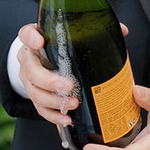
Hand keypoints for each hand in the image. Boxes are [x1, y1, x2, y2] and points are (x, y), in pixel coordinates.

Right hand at [15, 19, 130, 131]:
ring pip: (35, 92)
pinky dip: (52, 115)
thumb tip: (122, 30)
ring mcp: (29, 79)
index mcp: (36, 38)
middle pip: (31, 70)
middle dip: (50, 80)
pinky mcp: (34, 95)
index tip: (40, 42)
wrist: (46, 59)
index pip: (26, 34)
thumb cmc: (61, 45)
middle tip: (69, 85)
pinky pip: (39, 108)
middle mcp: (29, 59)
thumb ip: (96, 30)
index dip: (31, 38)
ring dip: (54, 100)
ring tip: (73, 103)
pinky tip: (66, 118)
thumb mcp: (73, 34)